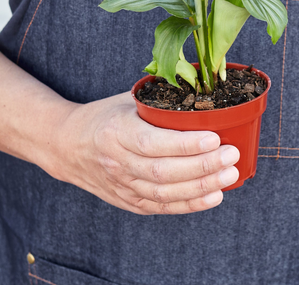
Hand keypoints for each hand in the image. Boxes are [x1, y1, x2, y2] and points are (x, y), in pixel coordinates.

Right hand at [49, 92, 239, 214]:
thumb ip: (159, 100)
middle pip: (163, 171)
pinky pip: (161, 206)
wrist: (67, 145)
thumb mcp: (126, 100)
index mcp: (116, 131)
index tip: (214, 138)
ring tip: (229, 175)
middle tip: (231, 156)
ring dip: (201, 187)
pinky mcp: (128, 200)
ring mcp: (122, 185)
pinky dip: (189, 204)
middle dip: (202, 166)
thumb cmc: (104, 117)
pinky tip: (213, 196)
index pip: (153, 142)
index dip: (185, 144)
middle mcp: (117, 162)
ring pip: (165, 193)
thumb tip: (200, 91)